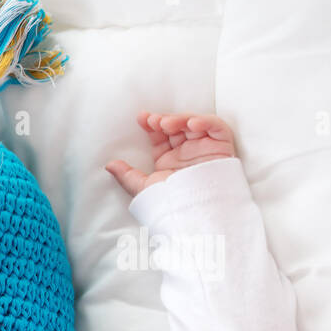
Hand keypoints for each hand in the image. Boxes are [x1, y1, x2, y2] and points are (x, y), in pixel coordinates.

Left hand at [106, 112, 236, 196]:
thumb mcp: (143, 188)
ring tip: (166, 124)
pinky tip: (191, 124)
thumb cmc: (171, 203)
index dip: (151, 126)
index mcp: (170, 160)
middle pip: (177, 127)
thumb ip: (126, 176)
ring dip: (180, 119)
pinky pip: (217, 129)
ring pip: (194, 124)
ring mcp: (204, 149)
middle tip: (153, 121)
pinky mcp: (222, 148)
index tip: (141, 118)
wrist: (194, 212)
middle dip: (164, 120)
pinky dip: (206, 122)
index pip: (161, 136)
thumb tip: (108, 165)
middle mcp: (187, 153)